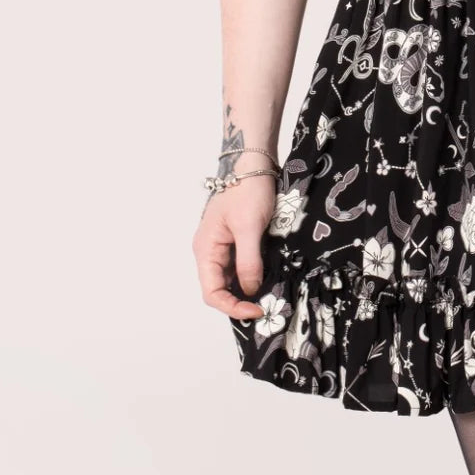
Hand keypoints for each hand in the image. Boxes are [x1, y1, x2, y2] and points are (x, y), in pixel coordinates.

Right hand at [193, 175, 276, 319]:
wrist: (254, 164)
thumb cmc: (248, 190)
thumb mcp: (249, 227)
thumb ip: (249, 261)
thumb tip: (250, 290)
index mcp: (205, 249)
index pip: (212, 292)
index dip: (232, 307)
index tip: (257, 310)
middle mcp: (210, 251)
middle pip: (219, 289)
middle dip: (239, 302)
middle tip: (266, 307)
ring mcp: (222, 246)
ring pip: (230, 280)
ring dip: (246, 291)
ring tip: (268, 296)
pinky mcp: (235, 241)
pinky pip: (239, 266)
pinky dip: (251, 277)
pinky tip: (267, 279)